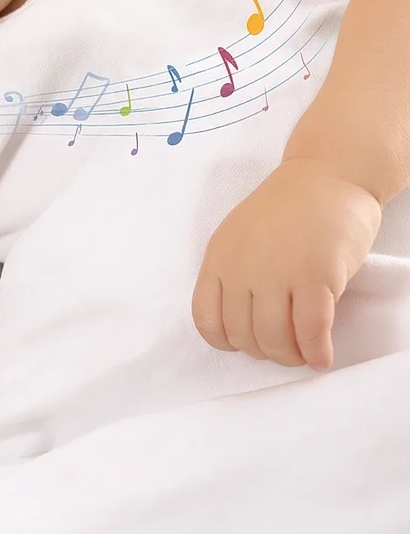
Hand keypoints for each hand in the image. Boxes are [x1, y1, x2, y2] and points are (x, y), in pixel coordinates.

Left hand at [191, 158, 381, 370]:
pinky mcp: (316, 278)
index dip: (226, 341)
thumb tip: (244, 320)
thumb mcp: (240, 236)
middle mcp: (242, 268)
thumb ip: (235, 273)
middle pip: (243, 335)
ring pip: (275, 340)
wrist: (327, 176)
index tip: (245, 343)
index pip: (206, 319)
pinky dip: (317, 353)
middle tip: (282, 348)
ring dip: (290, 357)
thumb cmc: (287, 208)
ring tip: (302, 354)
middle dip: (264, 352)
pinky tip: (322, 356)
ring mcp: (278, 273)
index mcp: (219, 258)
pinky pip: (311, 332)